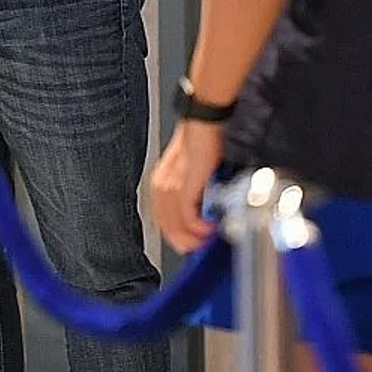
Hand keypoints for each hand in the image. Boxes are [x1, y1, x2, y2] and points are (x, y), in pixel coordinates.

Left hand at [151, 120, 223, 252]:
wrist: (204, 122)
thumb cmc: (203, 142)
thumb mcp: (195, 171)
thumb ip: (195, 192)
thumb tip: (206, 214)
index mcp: (162, 183)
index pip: (164, 220)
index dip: (177, 237)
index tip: (191, 246)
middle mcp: (162, 185)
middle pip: (167, 226)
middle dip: (184, 242)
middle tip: (200, 249)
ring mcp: (171, 185)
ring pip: (176, 224)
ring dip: (193, 237)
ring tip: (207, 241)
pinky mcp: (183, 184)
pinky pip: (187, 215)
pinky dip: (199, 227)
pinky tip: (209, 228)